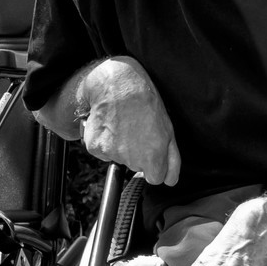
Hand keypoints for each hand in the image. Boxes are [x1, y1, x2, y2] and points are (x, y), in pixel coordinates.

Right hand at [76, 57, 180, 185]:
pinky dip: (104, 140)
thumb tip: (171, 180)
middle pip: (135, 166)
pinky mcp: (94, 147)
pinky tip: (110, 124)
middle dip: (137, 153)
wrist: (118, 85)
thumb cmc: (146, 104)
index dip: (154, 164)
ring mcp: (111, 154)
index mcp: (153, 158)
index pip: (155, 179)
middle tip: (137, 130)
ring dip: (120, 146)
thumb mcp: (168, 129)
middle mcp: (131, 160)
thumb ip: (172, 159)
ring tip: (124, 124)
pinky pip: (102, 150)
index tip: (151, 150)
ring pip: (118, 157)